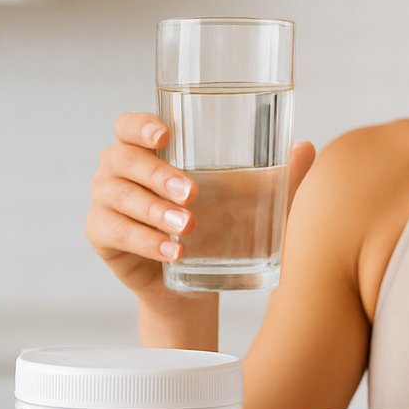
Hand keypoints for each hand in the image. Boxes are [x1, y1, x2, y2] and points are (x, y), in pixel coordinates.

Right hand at [85, 112, 315, 304]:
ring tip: (188, 228)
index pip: (128, 125)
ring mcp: (104, 201)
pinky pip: (116, 233)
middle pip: (123, 159)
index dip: (140, 125)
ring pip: (120, 198)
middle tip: (192, 194)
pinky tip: (173, 252)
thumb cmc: (217, 228)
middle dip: (157, 175)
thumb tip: (307, 147)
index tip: (166, 135)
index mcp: (146, 149)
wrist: (193, 283)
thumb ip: (276, 177)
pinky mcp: (101, 235)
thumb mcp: (248, 203)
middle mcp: (118, 169)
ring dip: (154, 211)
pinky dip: (145, 242)